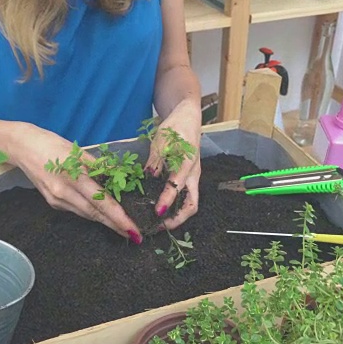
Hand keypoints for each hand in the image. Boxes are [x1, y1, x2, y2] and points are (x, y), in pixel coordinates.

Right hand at [5, 122, 142, 243]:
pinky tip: (100, 213)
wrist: (20, 146)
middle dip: (115, 225)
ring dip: (104, 221)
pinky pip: (76, 210)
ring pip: (86, 214)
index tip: (133, 230)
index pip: (102, 202)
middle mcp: (64, 193)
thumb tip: (120, 174)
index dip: (119, 218)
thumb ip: (99, 165)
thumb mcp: (77, 151)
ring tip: (121, 226)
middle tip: (133, 235)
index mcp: (73, 177)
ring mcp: (56, 200)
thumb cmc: (50, 143)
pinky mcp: (52, 202)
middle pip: (95, 214)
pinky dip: (90, 212)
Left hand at [144, 100, 201, 230]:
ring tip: (159, 223)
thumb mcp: (162, 139)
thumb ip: (155, 160)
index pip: (178, 186)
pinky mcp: (189, 178)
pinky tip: (161, 210)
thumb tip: (149, 177)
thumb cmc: (176, 126)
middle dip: (178, 219)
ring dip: (177, 215)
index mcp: (187, 163)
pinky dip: (175, 206)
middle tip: (160, 227)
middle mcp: (193, 174)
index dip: (167, 200)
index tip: (157, 212)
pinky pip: (185, 196)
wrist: (188, 117)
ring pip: (190, 203)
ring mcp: (193, 177)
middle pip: (192, 204)